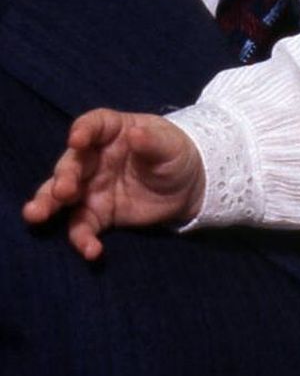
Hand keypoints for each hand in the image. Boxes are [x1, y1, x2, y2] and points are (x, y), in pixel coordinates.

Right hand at [22, 108, 204, 258]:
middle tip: (63, 191)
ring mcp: (91, 187)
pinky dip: (82, 238)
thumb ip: (152, 141)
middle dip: (63, 177)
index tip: (77, 140)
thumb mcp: (171, 146)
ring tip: (35, 215)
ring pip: (62, 197)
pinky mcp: (98, 214)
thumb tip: (136, 134)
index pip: (92, 126)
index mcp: (112, 132)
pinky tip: (90, 250)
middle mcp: (94, 158)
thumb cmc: (175, 154)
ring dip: (47, 204)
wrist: (188, 187)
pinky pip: (83, 226)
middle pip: (71, 164)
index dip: (83, 131)